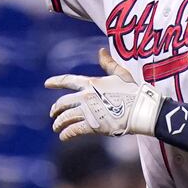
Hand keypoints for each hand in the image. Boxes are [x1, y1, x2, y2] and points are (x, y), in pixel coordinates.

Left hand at [46, 48, 162, 140]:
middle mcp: (86, 96)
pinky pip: (73, 130)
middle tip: (52, 114)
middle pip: (63, 103)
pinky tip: (63, 136)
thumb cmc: (133, 91)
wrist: (140, 109)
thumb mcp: (120, 74)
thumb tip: (101, 51)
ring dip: (59, 123)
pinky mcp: (92, 125)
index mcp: (91, 83)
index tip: (47, 84)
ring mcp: (88, 111)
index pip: (68, 81)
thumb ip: (108, 63)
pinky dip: (66, 134)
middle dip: (55, 109)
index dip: (56, 82)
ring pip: (65, 118)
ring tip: (56, 128)